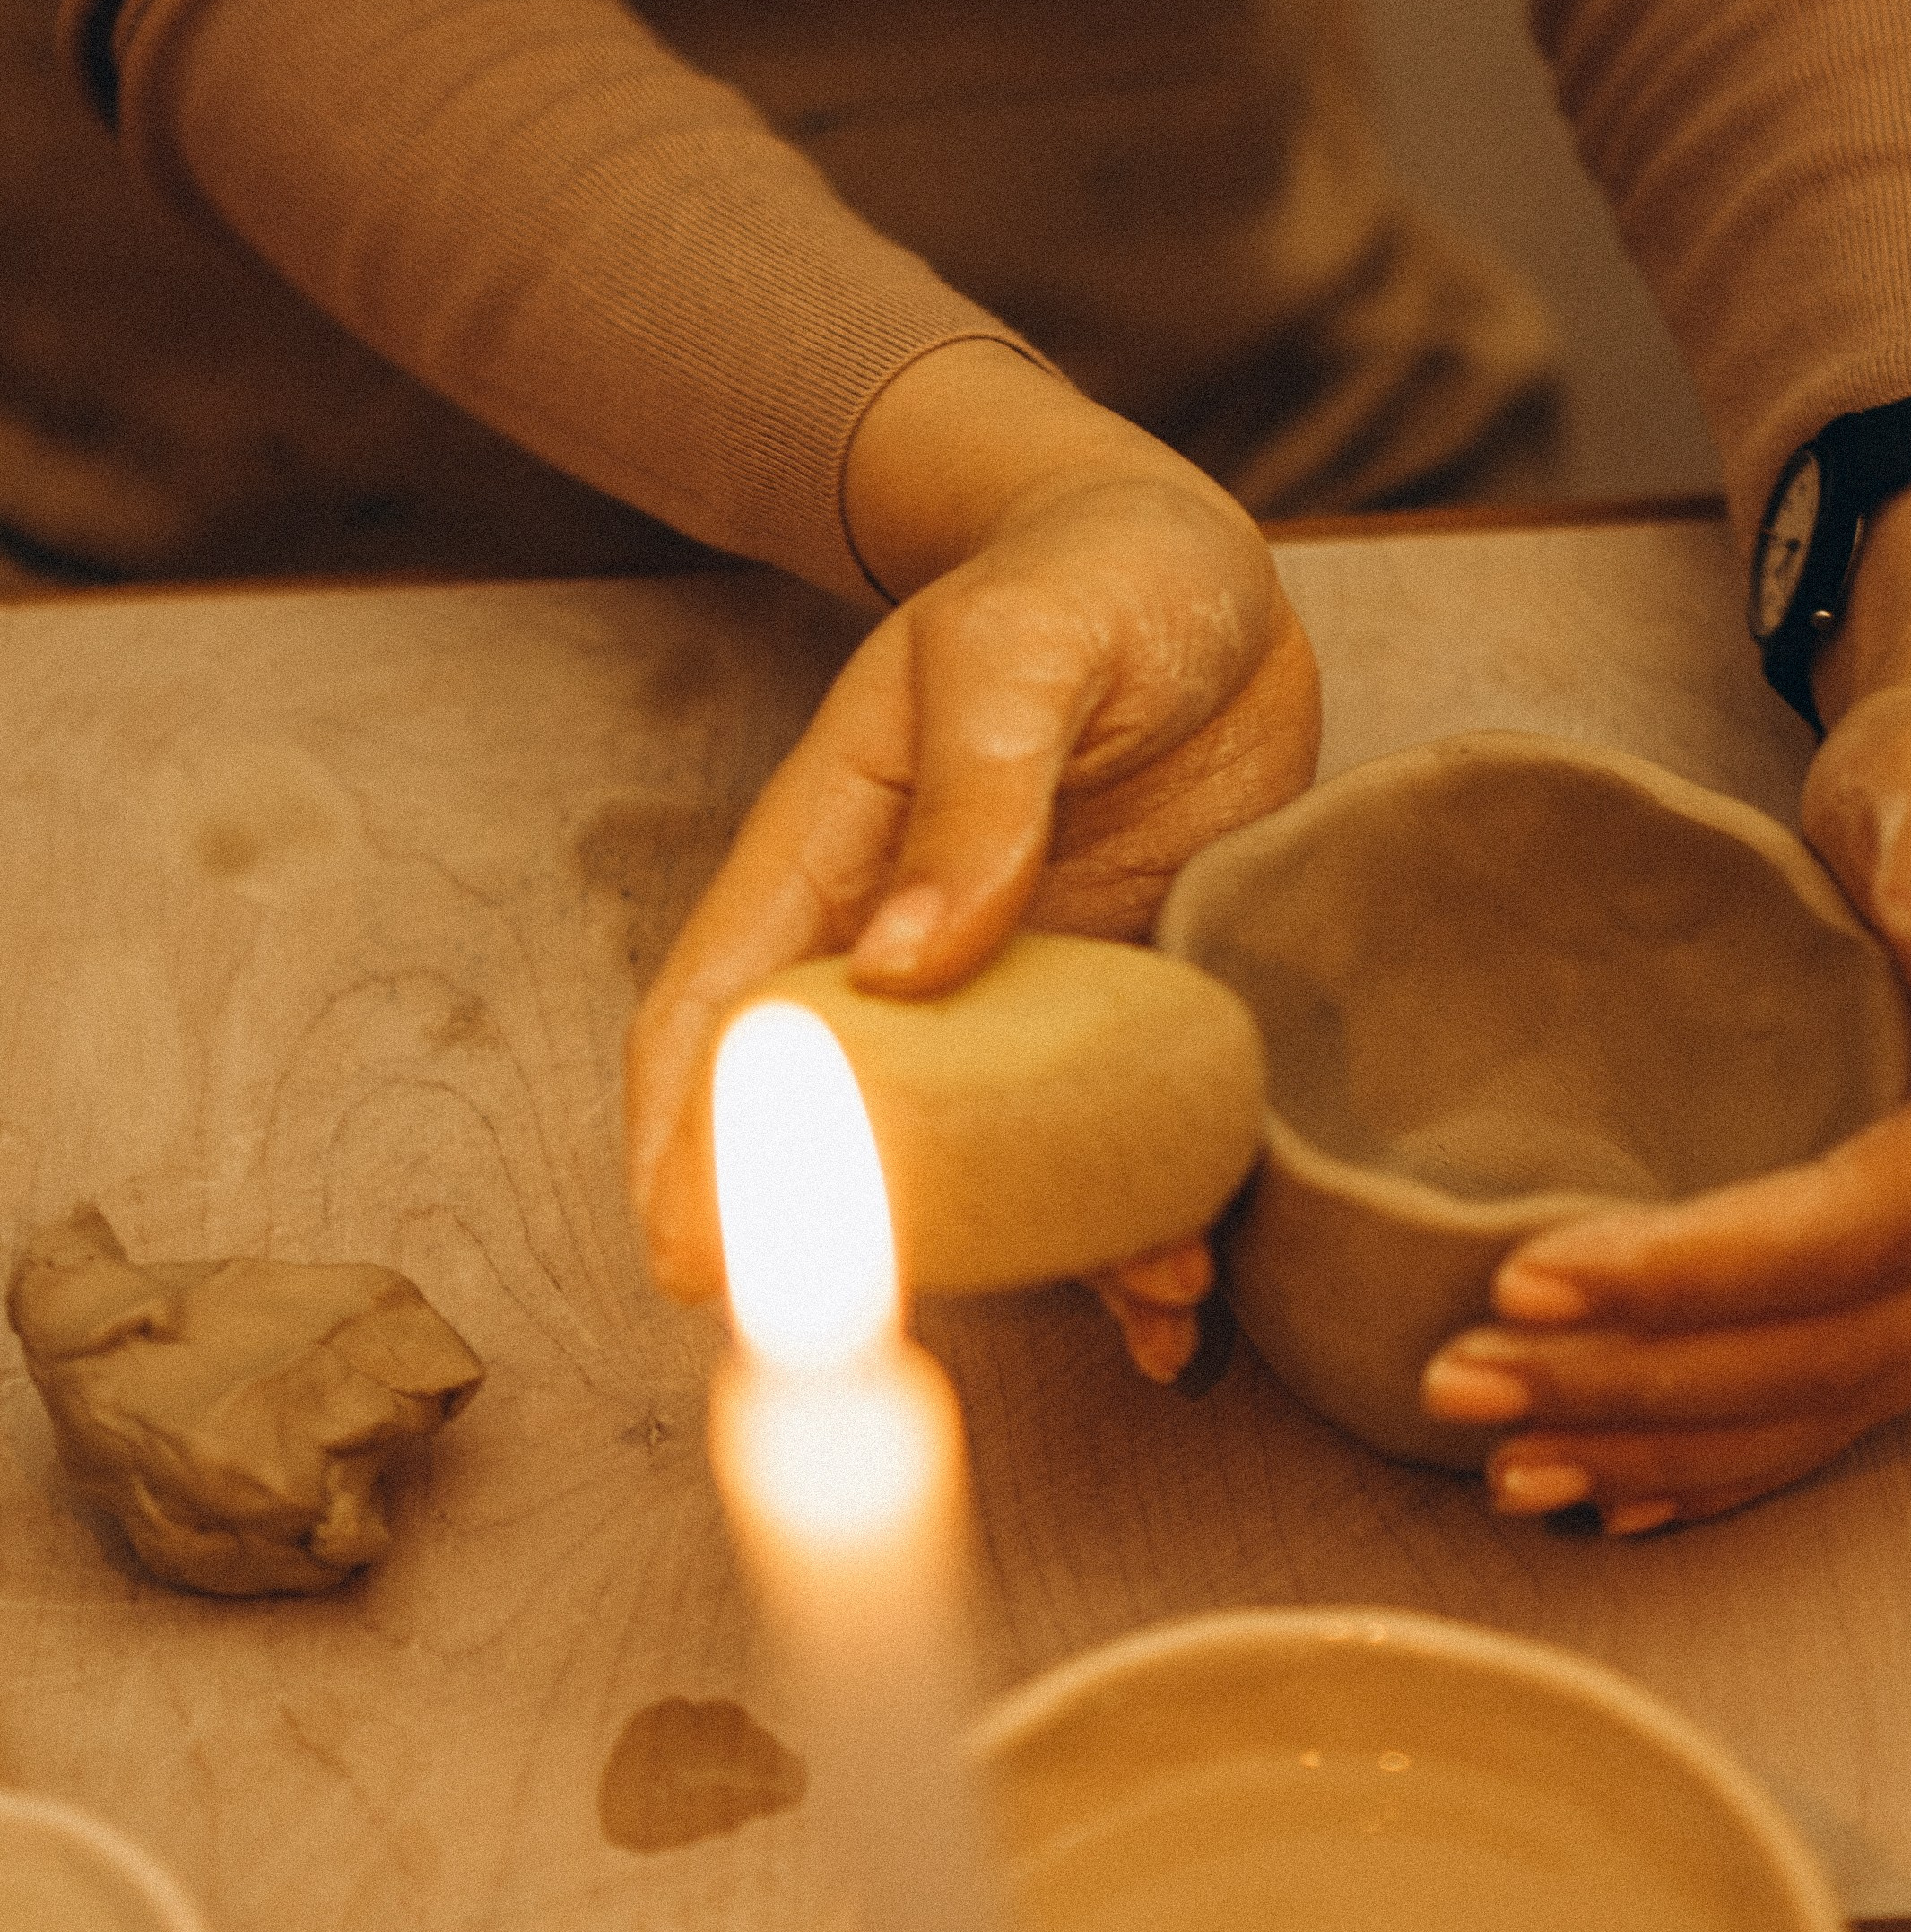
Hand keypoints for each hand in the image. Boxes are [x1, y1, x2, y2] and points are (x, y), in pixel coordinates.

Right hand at [627, 349, 1319, 1296]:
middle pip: (847, 1130)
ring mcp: (1017, 994)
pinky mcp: (1121, 1011)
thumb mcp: (1015, 658)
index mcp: (826, 859)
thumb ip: (975, 803)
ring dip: (1046, 1252)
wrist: (1205, 580)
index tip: (687, 1261)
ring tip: (1143, 1302)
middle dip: (868, 1250)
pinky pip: (1108, 1139)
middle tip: (914, 1352)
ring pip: (992, 1160)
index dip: (685, 1144)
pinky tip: (1187, 1290)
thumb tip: (906, 964)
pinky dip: (1140, 1219)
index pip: (719, 1020)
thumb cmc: (1079, 584)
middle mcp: (905, 952)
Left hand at [1419, 471, 1910, 1530]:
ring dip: (1658, 1446)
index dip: (1691, 1274)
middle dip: (1638, 1386)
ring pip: (1824, 1404)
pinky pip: (1829, 1405)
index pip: (1856, 1229)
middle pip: (1831, 1350)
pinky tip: (1604, 1487)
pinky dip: (1715, 1458)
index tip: (1520, 1276)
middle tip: (1458, 1381)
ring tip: (1498, 1461)